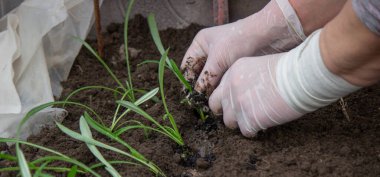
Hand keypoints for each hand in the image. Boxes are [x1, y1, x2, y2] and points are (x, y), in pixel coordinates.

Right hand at [181, 0, 304, 95]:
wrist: (267, 37)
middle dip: (198, 88)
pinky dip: (220, 90)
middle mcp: (209, 53)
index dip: (186, 80)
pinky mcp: (232, 69)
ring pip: (210, 80)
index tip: (187, 96)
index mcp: (201, 44)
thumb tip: (196, 95)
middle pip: (198, 74)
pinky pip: (222, 82)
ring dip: (209, 91)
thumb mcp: (218, 59)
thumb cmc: (238, 41)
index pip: (188, 65)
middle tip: (198, 103)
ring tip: (208, 105)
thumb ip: (205, 77)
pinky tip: (219, 100)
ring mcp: (221, 61)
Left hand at [209, 30, 358, 136]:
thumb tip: (244, 95)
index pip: (218, 90)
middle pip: (215, 106)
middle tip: (241, 115)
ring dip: (241, 122)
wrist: (301, 75)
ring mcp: (238, 103)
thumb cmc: (288, 69)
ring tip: (257, 118)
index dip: (226, 99)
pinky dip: (254, 130)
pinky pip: (245, 131)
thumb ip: (246, 79)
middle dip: (226, 112)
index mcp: (233, 72)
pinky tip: (265, 123)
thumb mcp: (259, 65)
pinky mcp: (249, 118)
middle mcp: (231, 87)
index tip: (235, 104)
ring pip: (228, 122)